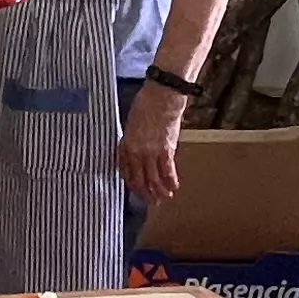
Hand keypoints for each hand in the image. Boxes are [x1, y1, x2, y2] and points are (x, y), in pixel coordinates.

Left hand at [121, 81, 185, 202]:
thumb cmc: (146, 104)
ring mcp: (151, 152)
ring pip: (153, 178)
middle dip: (144, 192)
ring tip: (162, 199)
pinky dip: (170, 181)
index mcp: (126, 144)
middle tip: (149, 201)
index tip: (135, 188)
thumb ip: (131, 139)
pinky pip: (167, 171)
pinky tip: (173, 188)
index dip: (130, 181)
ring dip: (157, 191)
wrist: (161, 97)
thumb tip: (133, 150)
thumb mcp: (131, 123)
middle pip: (139, 178)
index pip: (125, 169)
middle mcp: (136, 152)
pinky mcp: (166, 150)